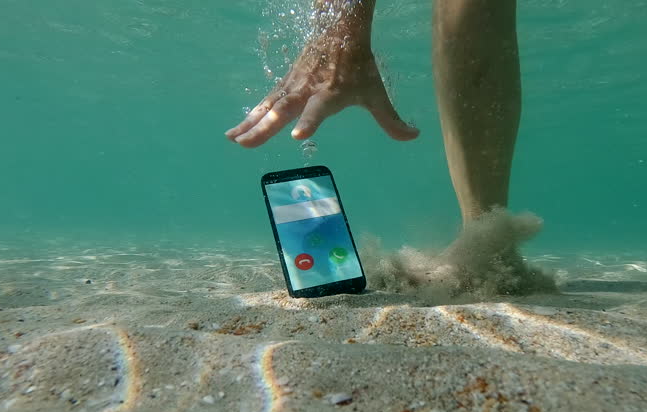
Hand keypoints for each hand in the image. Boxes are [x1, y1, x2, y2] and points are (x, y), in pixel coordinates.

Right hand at [225, 36, 418, 147]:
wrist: (340, 31)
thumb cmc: (358, 65)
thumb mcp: (376, 93)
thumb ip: (391, 120)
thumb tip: (414, 136)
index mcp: (329, 95)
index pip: (318, 111)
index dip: (310, 122)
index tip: (299, 134)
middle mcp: (307, 92)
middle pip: (283, 111)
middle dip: (264, 128)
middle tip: (246, 144)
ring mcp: (293, 88)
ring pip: (267, 108)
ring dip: (250, 124)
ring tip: (233, 140)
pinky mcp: (285, 85)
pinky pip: (264, 103)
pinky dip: (250, 116)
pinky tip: (235, 131)